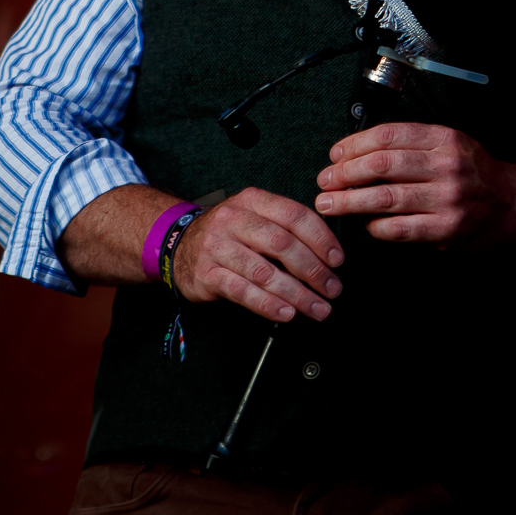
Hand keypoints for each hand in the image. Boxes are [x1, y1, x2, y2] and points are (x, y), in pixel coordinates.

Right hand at [170, 188, 344, 322]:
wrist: (177, 245)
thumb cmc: (230, 233)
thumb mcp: (255, 216)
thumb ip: (287, 227)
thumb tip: (328, 254)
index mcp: (253, 201)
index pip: (295, 216)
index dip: (321, 239)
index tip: (338, 260)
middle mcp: (234, 220)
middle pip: (282, 245)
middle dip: (314, 270)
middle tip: (332, 289)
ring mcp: (217, 247)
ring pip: (264, 272)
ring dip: (297, 294)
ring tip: (317, 308)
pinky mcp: (206, 274)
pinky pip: (243, 292)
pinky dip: (268, 304)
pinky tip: (287, 313)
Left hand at [316, 121, 515, 247]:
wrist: (512, 202)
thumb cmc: (474, 174)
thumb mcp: (450, 144)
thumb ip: (412, 145)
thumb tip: (356, 152)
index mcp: (444, 139)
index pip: (388, 136)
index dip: (354, 145)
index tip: (336, 155)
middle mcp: (447, 165)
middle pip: (381, 164)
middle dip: (344, 174)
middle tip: (326, 181)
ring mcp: (447, 198)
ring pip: (384, 197)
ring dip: (349, 202)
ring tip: (330, 204)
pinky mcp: (445, 228)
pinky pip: (398, 228)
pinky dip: (375, 226)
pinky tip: (366, 224)